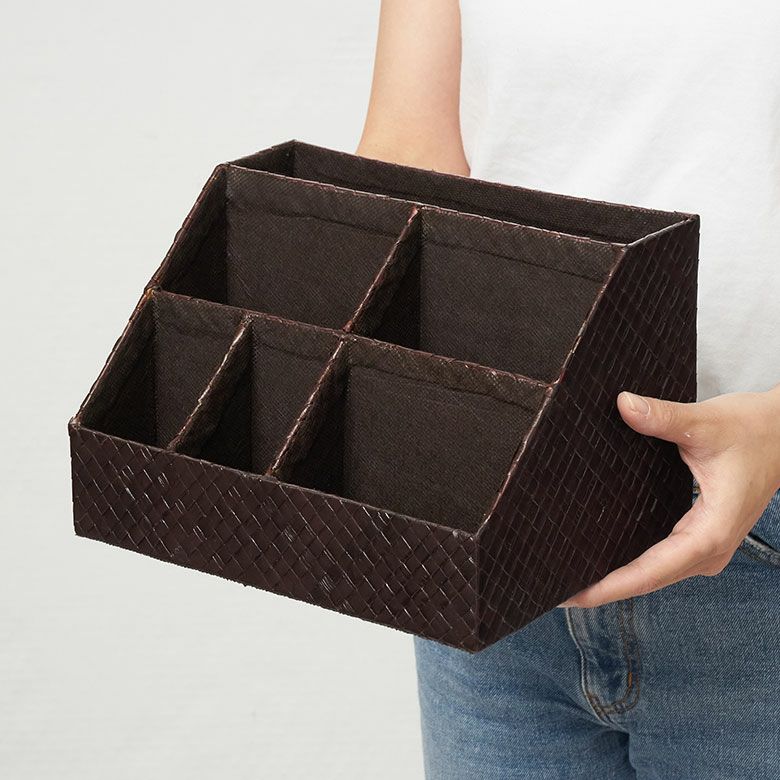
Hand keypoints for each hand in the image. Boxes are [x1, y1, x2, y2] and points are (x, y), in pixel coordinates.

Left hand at [559, 384, 779, 607]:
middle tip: (555, 591)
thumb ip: (663, 417)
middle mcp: (708, 549)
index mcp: (710, 532)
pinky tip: (600, 558)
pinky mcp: (699, 537)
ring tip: (569, 580)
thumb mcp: (705, 422)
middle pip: (648, 580)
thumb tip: (624, 405)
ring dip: (615, 580)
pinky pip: (659, 560)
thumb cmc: (753, 430)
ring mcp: (705, 547)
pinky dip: (630, 565)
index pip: (651, 570)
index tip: (574, 595)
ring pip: (653, 574)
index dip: (611, 586)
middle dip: (603, 588)